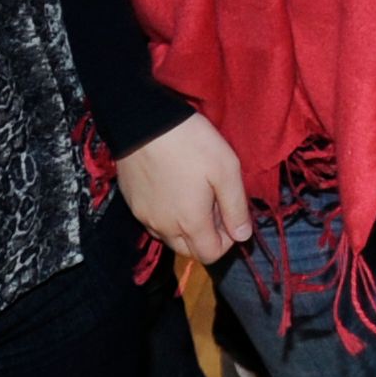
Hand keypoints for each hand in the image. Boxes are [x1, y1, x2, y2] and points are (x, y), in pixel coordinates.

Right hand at [117, 112, 254, 264]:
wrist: (144, 121)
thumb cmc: (191, 144)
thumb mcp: (226, 170)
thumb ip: (236, 208)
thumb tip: (243, 236)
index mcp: (190, 223)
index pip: (211, 254)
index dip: (226, 241)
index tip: (230, 215)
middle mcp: (164, 228)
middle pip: (189, 251)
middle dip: (206, 237)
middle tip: (214, 204)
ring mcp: (144, 216)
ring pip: (169, 237)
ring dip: (186, 227)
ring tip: (195, 195)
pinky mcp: (132, 202)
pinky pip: (153, 221)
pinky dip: (167, 216)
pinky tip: (174, 189)